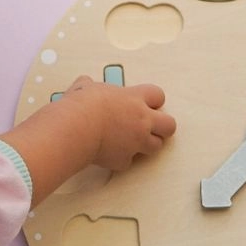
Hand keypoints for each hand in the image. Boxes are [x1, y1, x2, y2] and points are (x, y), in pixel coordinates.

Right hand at [60, 76, 176, 171]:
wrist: (76, 128)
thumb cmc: (81, 105)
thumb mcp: (85, 86)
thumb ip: (91, 86)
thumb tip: (85, 84)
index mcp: (134, 98)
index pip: (158, 96)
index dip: (153, 101)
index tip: (145, 104)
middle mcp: (141, 120)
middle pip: (169, 125)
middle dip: (163, 126)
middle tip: (151, 126)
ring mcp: (136, 142)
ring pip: (156, 146)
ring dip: (147, 144)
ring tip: (132, 141)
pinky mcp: (124, 160)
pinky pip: (128, 161)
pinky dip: (121, 159)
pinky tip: (109, 153)